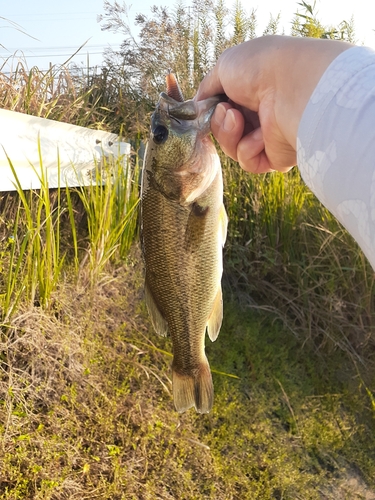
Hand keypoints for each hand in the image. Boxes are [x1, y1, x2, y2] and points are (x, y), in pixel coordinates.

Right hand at [196, 36, 351, 173]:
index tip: (205, 107)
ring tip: (238, 118)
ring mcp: (269, 136)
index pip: (222, 110)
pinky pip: (248, 162)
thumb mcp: (224, 67)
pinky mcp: (276, 156)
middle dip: (219, 123)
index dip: (211, 112)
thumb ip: (206, 88)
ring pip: (232, 149)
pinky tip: (261, 135)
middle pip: (224, 132)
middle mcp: (261, 114)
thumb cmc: (260, 68)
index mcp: (251, 92)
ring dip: (229, 135)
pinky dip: (248, 149)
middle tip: (227, 110)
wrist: (292, 87)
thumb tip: (197, 105)